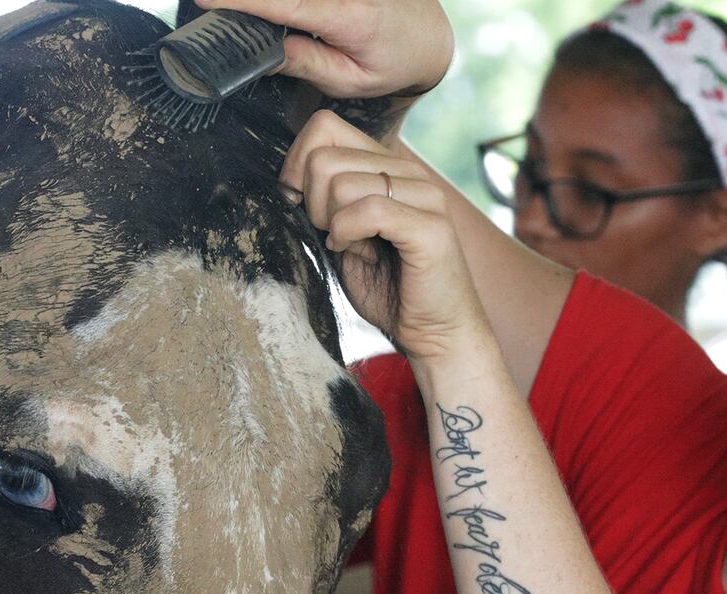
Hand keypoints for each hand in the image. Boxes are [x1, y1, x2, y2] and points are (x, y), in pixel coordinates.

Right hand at [196, 0, 452, 99]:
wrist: (427, 36)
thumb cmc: (391, 64)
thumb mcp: (351, 80)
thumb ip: (306, 64)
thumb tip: (263, 54)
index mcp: (346, 16)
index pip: (283, 4)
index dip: (239, 0)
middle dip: (243, 3)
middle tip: (207, 7)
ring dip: (260, 6)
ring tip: (225, 11)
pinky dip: (278, 6)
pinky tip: (259, 14)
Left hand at [282, 111, 496, 368]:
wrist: (437, 334)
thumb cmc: (390, 290)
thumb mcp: (343, 236)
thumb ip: (325, 200)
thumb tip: (289, 176)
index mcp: (388, 167)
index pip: (324, 126)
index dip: (297, 166)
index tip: (303, 206)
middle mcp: (409, 172)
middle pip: (324, 156)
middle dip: (312, 203)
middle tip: (333, 235)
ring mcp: (424, 196)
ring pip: (340, 183)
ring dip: (331, 224)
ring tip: (352, 247)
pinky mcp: (431, 227)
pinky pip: (368, 210)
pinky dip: (347, 235)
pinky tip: (357, 254)